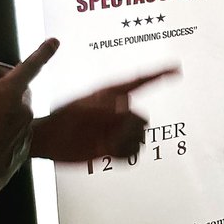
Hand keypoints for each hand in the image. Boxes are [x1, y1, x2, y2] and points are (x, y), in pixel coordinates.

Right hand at [0, 36, 57, 223]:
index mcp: (10, 93)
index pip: (30, 66)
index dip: (43, 52)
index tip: (55, 41)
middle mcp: (24, 109)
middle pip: (16, 88)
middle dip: (1, 84)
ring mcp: (26, 130)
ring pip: (16, 109)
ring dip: (1, 107)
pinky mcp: (23, 148)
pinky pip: (15, 129)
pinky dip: (3, 126)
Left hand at [30, 68, 177, 162]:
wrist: (47, 138)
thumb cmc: (60, 117)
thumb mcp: (80, 108)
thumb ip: (103, 108)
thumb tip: (127, 108)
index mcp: (112, 94)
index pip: (141, 81)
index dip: (160, 74)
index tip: (176, 68)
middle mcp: (118, 112)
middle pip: (142, 118)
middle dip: (130, 126)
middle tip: (108, 130)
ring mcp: (116, 130)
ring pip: (139, 138)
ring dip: (126, 142)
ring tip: (105, 142)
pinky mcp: (112, 148)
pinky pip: (130, 154)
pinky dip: (124, 155)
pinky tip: (108, 151)